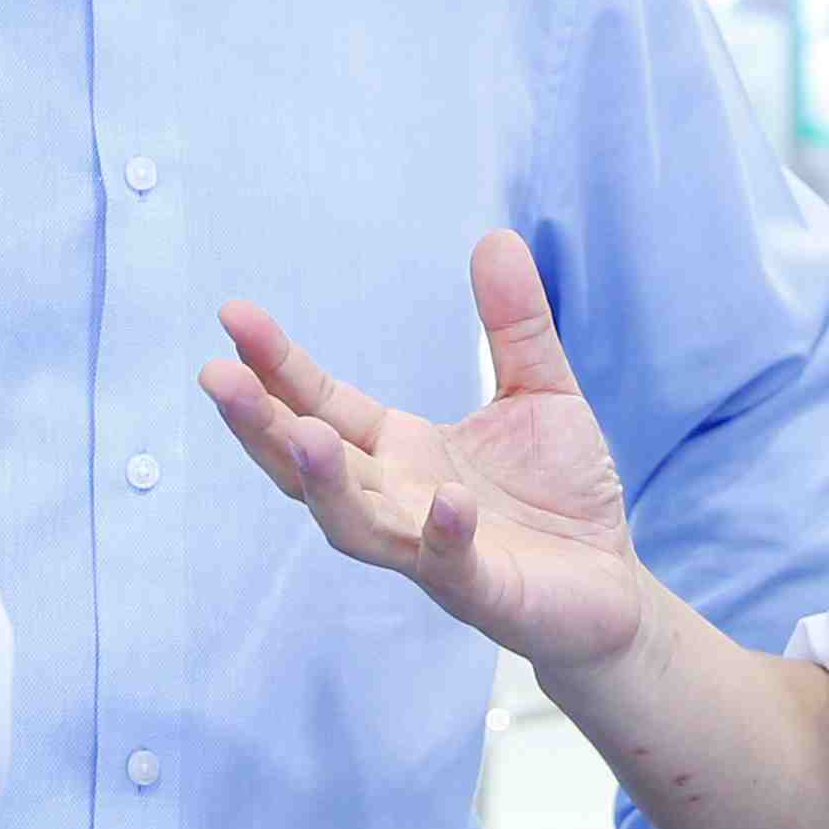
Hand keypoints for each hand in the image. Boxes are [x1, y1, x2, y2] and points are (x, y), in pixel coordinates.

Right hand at [207, 233, 656, 673]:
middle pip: (309, 465)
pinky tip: (449, 499)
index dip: (277, 366)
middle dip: (261, 424)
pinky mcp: (484, 592)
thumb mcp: (540, 390)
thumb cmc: (561, 493)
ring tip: (305, 436)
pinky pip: (453, 565)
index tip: (233, 315)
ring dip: (325, 484)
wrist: (612, 589)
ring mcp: (431, 552)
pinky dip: (444, 535)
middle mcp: (396, 501)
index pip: (320, 404)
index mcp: (398, 451)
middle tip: (216, 376)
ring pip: (355, 524)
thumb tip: (495, 236)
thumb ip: (514, 324)